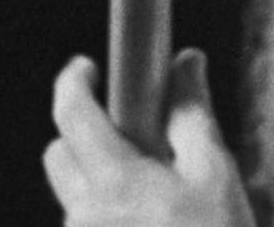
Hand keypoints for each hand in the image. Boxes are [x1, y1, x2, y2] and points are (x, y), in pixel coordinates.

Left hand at [43, 50, 255, 226]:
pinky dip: (107, 221)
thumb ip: (191, 114)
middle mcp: (83, 215)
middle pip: (59, 156)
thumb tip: (185, 62)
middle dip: (83, 137)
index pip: (73, 114)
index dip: (74, 82)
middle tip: (129, 137)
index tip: (86, 66)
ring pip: (73, 199)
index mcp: (114, 180)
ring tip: (154, 206)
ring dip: (101, 187)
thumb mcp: (215, 174)